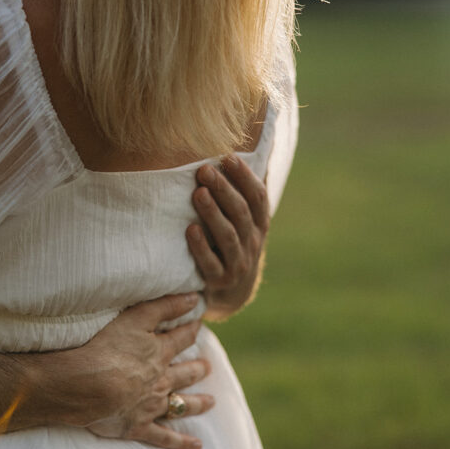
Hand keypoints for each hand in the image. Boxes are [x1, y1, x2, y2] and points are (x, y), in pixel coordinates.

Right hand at [47, 293, 213, 448]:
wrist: (89, 386)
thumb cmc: (107, 348)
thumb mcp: (135, 318)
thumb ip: (163, 306)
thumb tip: (193, 298)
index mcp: (158, 352)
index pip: (180, 338)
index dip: (190, 330)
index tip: (198, 325)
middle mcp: (160, 380)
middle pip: (184, 373)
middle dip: (197, 369)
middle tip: (208, 367)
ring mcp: (151, 406)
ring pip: (181, 404)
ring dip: (196, 403)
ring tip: (211, 402)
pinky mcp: (138, 427)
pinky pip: (165, 437)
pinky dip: (181, 442)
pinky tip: (197, 446)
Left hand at [188, 155, 269, 320]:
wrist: (232, 294)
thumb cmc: (232, 245)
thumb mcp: (243, 223)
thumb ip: (240, 195)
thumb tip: (231, 154)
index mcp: (259, 225)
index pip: (258, 197)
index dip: (245, 176)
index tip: (228, 157)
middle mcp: (252, 243)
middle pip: (241, 212)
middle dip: (223, 189)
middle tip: (205, 170)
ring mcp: (237, 263)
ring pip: (228, 236)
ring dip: (212, 213)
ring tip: (198, 193)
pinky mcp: (218, 281)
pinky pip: (210, 263)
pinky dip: (200, 246)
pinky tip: (189, 230)